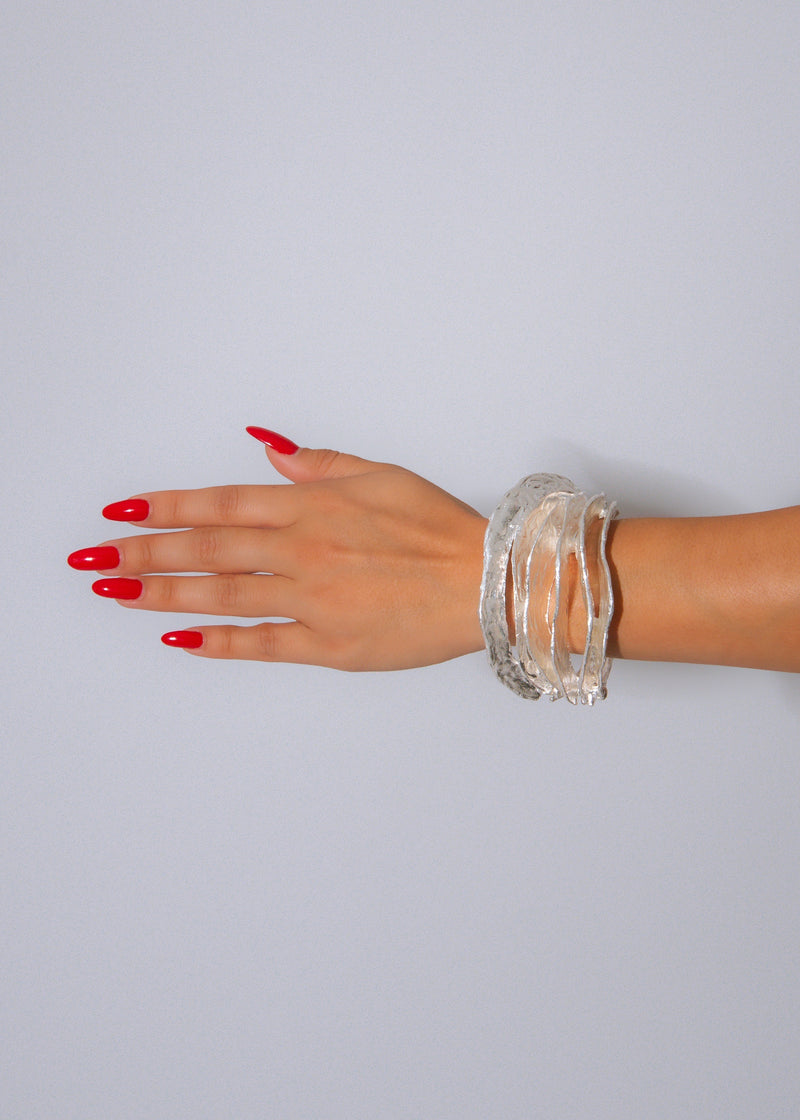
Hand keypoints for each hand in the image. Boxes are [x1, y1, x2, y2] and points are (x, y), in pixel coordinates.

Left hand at [69, 431, 488, 670]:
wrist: (485, 582)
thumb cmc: (437, 526)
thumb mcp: (379, 474)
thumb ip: (317, 463)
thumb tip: (264, 442)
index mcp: (312, 507)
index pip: (220, 503)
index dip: (165, 507)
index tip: (120, 512)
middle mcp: (302, 550)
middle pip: (207, 549)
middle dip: (143, 553)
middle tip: (91, 560)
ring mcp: (312, 601)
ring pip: (222, 595)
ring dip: (163, 594)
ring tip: (114, 593)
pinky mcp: (329, 646)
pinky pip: (263, 644)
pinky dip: (219, 643)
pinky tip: (179, 640)